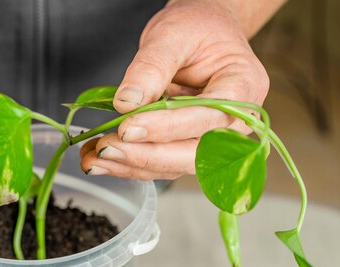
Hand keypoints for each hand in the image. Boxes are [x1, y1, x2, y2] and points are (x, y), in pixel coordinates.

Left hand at [80, 0, 269, 179]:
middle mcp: (235, 122)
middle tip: (108, 149)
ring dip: (131, 165)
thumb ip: (151, 67)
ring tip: (94, 158)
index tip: (128, 127)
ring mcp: (213, 139)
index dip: (167, 127)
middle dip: (148, 156)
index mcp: (244, 86)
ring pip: (174, 165)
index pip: (209, 116)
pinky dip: (129, 164)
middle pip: (195, 153)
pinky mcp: (187, 146)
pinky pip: (161, 163)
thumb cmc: (197, 28)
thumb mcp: (172, 34)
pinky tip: (102, 159)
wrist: (200, 33)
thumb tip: (127, 103)